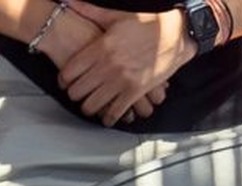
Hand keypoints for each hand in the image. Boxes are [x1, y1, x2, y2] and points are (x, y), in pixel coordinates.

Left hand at [59, 1, 194, 126]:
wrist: (177, 33)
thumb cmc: (148, 23)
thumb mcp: (116, 16)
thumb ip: (90, 11)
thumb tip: (69, 0)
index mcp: (101, 47)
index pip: (69, 72)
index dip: (63, 80)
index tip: (64, 81)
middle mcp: (109, 66)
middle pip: (77, 91)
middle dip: (74, 94)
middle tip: (76, 93)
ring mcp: (122, 81)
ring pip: (92, 105)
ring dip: (89, 107)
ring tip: (89, 104)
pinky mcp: (136, 92)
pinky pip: (115, 113)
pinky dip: (108, 118)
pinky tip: (106, 116)